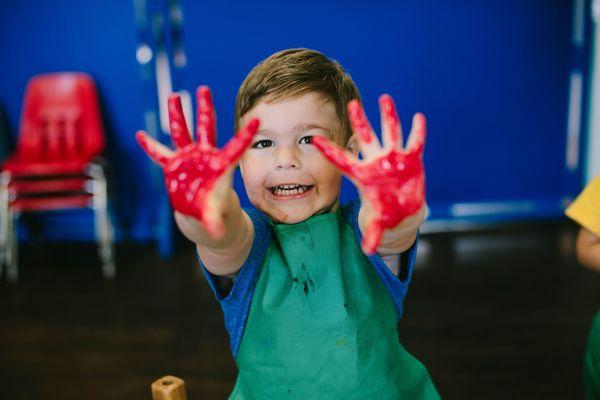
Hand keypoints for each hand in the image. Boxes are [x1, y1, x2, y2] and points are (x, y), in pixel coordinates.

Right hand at [136, 86, 258, 238]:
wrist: (204, 216)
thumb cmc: (217, 216)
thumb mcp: (216, 219)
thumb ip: (215, 222)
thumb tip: (217, 233)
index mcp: (221, 168)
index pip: (235, 148)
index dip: (245, 136)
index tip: (256, 121)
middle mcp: (205, 158)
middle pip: (206, 129)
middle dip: (205, 109)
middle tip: (203, 89)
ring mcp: (189, 160)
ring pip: (182, 133)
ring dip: (178, 115)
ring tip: (173, 96)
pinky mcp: (174, 168)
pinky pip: (160, 155)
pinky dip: (150, 146)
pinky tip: (140, 135)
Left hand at [312, 95, 425, 253]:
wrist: (402, 211)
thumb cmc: (384, 214)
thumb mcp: (378, 224)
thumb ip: (372, 234)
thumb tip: (368, 252)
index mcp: (363, 176)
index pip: (342, 161)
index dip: (329, 150)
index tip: (315, 138)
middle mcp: (376, 162)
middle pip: (366, 138)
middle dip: (360, 122)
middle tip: (352, 104)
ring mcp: (394, 159)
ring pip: (390, 133)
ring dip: (388, 116)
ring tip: (384, 98)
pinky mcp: (412, 160)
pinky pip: (415, 143)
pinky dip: (417, 131)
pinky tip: (418, 117)